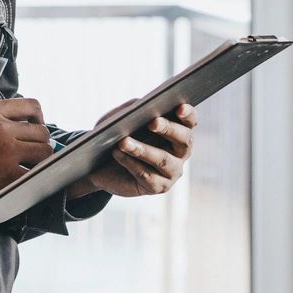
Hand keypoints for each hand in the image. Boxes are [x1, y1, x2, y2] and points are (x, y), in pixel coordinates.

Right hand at [0, 98, 53, 217]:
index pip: (32, 106)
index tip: (35, 131)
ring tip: (27, 169)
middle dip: (39, 144)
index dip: (39, 120)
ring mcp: (6, 152)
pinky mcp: (8, 176)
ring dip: (39, 162)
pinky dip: (31, 180)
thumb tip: (24, 127)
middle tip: (32, 156)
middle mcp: (0, 127)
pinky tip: (20, 182)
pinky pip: (34, 175)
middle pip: (42, 132)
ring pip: (44, 153)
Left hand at [71, 100, 198, 199]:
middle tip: (152, 122)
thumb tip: (141, 105)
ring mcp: (172, 171)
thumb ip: (133, 109)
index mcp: (177, 130)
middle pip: (184, 139)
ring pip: (163, 160)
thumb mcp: (121, 118)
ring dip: (143, 149)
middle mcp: (180, 152)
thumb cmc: (117, 136)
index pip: (190, 121)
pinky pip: (147, 175)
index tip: (179, 107)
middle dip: (169, 129)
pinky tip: (117, 154)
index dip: (188, 114)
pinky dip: (130, 163)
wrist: (102, 166)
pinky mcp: (158, 187)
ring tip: (124, 142)